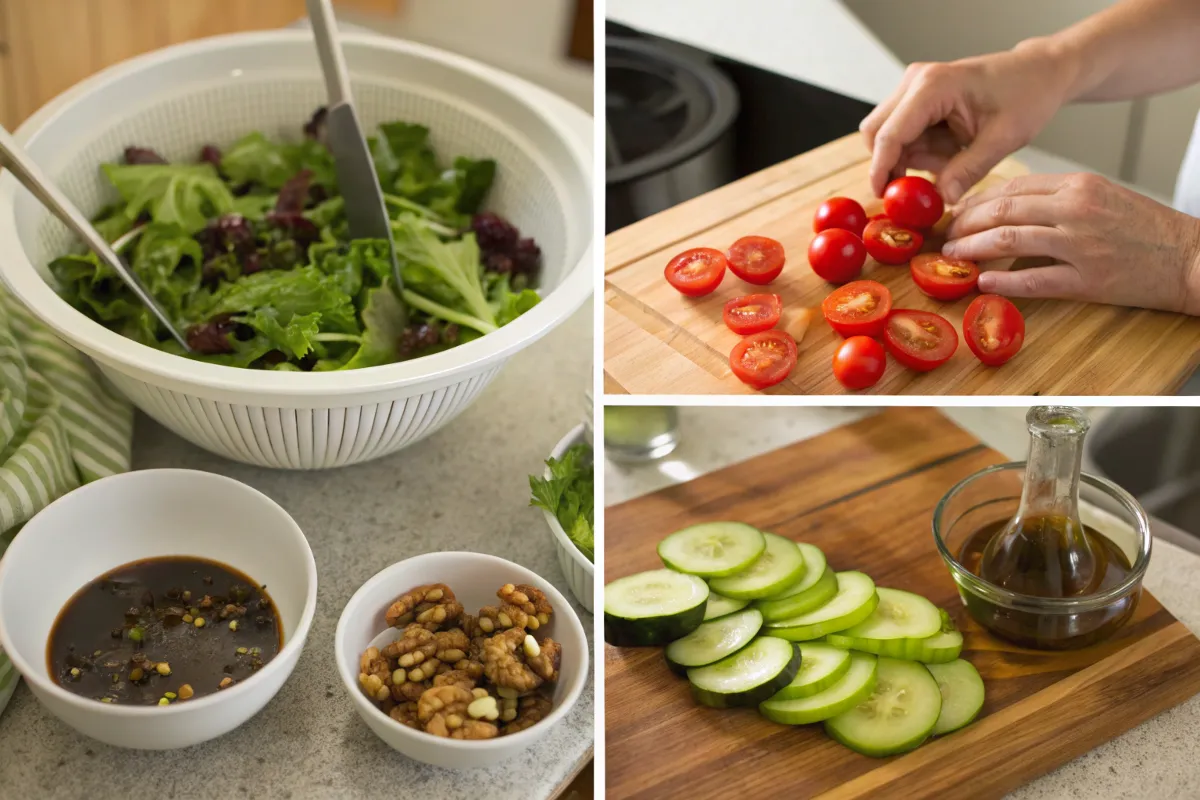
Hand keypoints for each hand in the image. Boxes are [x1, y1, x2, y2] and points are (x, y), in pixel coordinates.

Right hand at [860, 42, 1074, 202]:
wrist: (1038, 73)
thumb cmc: (1027, 95)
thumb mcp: (1004, 138)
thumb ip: (969, 170)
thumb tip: (942, 199)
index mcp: (933, 86)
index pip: (890, 134)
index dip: (881, 170)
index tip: (883, 198)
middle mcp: (915, 82)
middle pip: (877, 133)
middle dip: (891, 165)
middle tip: (915, 191)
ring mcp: (914, 89)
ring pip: (887, 137)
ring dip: (911, 159)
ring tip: (952, 162)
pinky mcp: (917, 100)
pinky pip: (904, 135)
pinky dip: (920, 153)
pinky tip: (950, 153)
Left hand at [943, 172, 1199, 313]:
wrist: (1188, 257)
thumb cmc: (1143, 228)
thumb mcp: (1100, 197)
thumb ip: (1056, 200)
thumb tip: (1006, 209)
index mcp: (1079, 185)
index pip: (1013, 186)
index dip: (977, 200)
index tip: (957, 212)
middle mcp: (1076, 209)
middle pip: (1004, 210)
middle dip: (965, 224)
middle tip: (945, 236)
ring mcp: (1081, 245)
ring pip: (1010, 240)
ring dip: (973, 249)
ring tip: (952, 256)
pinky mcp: (1087, 279)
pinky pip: (1033, 280)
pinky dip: (1003, 282)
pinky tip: (982, 282)